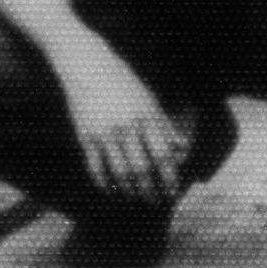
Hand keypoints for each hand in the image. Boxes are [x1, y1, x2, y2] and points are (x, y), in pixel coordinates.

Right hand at [61, 48, 192, 202]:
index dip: (169, 178)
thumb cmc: (122, 81)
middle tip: (155, 202)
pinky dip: (104, 185)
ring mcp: (104, 133)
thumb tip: (181, 149)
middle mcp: (126, 127)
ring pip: (119, 173)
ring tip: (135, 198)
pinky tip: (110, 191)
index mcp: (146, 116)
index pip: (163, 155)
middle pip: (142, 169)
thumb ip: (164, 125)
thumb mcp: (148, 98)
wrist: (86, 65)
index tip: (172, 192)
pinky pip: (96, 169)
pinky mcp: (85, 137)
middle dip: (151, 191)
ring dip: (129, 192)